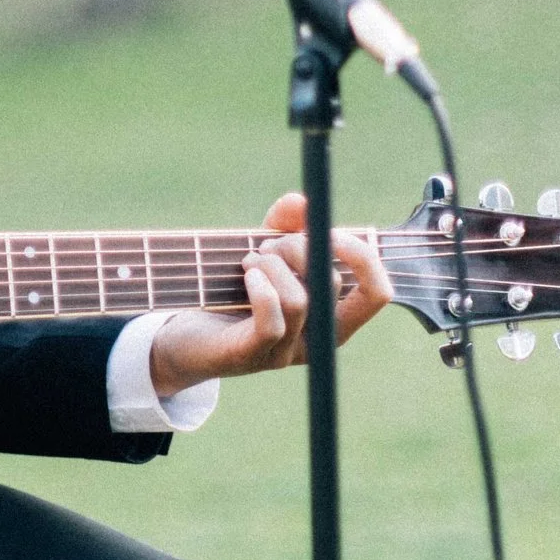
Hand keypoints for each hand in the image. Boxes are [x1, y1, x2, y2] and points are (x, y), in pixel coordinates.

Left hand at [149, 192, 393, 399]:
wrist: (182, 336)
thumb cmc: (231, 292)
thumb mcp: (263, 253)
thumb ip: (284, 226)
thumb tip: (301, 202)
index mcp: (332, 317)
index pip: (376, 294)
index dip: (363, 257)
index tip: (330, 231)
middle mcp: (318, 340)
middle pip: (328, 282)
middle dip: (295, 247)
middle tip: (265, 245)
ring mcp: (286, 353)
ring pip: (299, 300)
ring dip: (271, 265)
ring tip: (248, 261)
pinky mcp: (252, 356)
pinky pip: (272, 323)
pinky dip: (261, 290)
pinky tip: (247, 275)